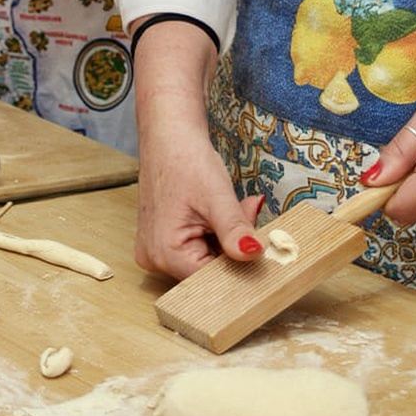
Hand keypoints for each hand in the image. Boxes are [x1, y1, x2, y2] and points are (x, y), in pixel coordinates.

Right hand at [132, 20, 263, 278]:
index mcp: (164, 253)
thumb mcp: (217, 196)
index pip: (211, 279)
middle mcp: (154, 259)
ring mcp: (156, 251)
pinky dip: (215, 235)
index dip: (239, 264)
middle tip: (248, 212)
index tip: (260, 244)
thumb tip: (254, 255)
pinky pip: (196, 249)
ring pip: (205, 260)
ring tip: (235, 207)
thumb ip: (235, 229)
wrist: (168, 135)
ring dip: (226, 240)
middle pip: (207, 271)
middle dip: (234, 247)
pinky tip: (221, 213)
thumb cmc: (186, 161)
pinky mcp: (162, 242)